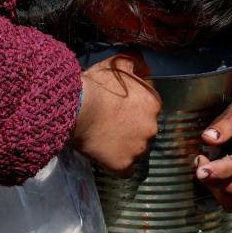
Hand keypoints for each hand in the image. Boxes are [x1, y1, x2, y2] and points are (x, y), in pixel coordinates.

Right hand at [72, 52, 161, 176]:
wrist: (77, 107)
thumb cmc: (97, 85)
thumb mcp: (119, 63)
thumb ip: (137, 62)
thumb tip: (147, 68)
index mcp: (154, 104)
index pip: (149, 111)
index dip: (133, 111)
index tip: (117, 110)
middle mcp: (152, 128)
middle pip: (144, 132)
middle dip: (131, 129)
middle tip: (110, 124)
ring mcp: (138, 149)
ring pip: (136, 151)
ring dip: (124, 147)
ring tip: (105, 140)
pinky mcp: (123, 165)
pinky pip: (125, 170)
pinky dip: (118, 165)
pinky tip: (107, 157)